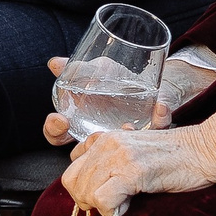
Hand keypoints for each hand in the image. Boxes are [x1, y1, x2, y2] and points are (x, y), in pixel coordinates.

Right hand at [42, 50, 215, 145]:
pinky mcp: (150, 130)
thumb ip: (75, 69)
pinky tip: (160, 107)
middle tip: (90, 132)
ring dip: (122, 139)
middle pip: (82, 152)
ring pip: (120, 149)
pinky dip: (160, 118)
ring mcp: (124, 137)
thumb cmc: (114, 78)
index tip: (60, 119)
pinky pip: (156, 128)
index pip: (58, 134)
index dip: (54, 130)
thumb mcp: (95, 70)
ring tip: (126, 125)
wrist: (148, 77)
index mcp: (82, 121)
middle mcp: (100, 134)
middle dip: (81, 147)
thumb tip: (55, 64)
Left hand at [59, 115, 215, 215]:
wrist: (206, 150)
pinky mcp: (133, 172)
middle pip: (72, 182)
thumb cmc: (176, 156)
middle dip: (87, 201)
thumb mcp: (136, 151)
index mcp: (106, 137)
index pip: (71, 168)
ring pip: (85, 192)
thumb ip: (112, 160)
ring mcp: (119, 156)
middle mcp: (108, 143)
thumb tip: (92, 187)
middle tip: (111, 204)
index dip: (83, 188)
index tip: (102, 194)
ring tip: (123, 203)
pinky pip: (102, 199)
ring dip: (101, 207)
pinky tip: (127, 206)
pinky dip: (111, 211)